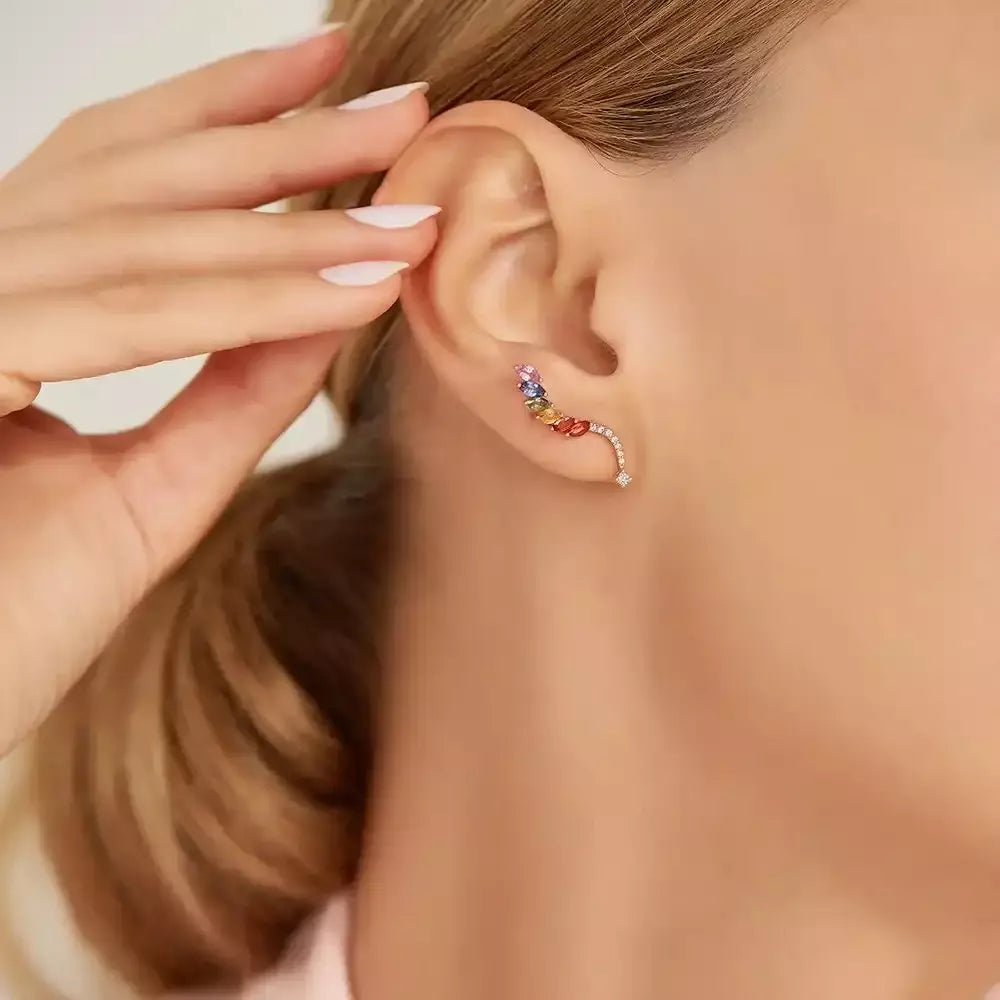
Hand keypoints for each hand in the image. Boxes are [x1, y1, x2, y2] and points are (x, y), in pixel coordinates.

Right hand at [0, 27, 436, 753]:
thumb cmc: (15, 608)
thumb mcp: (152, 483)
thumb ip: (231, 386)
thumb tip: (328, 304)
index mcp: (10, 294)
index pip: (124, 170)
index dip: (229, 109)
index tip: (336, 78)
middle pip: (140, 175)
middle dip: (283, 138)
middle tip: (402, 107)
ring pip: (144, 240)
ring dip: (294, 223)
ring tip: (412, 210)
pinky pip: (123, 316)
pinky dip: (247, 303)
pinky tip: (351, 287)